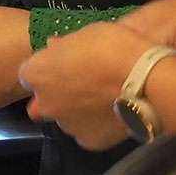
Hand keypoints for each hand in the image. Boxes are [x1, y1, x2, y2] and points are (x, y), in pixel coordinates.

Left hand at [19, 22, 151, 150]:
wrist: (145, 80)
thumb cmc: (112, 47)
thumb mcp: (85, 33)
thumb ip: (63, 45)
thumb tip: (53, 46)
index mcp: (37, 73)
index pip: (30, 73)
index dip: (48, 68)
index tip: (65, 63)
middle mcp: (44, 103)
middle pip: (43, 101)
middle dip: (56, 94)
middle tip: (81, 84)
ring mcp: (66, 125)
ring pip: (65, 118)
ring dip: (76, 110)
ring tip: (102, 99)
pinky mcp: (88, 141)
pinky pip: (87, 132)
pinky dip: (95, 125)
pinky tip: (112, 113)